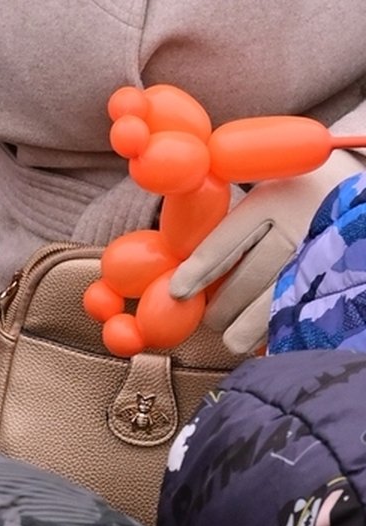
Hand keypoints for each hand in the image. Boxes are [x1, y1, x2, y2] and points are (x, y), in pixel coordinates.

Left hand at [167, 155, 358, 352]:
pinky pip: (296, 317)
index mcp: (272, 201)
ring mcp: (320, 258)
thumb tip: (185, 268)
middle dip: (219, 308)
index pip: (223, 246)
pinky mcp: (338, 282)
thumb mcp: (269, 188)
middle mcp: (297, 229)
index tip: (178, 292)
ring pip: (268, 308)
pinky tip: (260, 337)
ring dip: (242, 328)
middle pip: (243, 283)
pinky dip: (272, 333)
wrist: (359, 191)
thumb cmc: (301, 193)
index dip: (197, 272)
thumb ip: (234, 221)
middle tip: (212, 315)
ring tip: (232, 332)